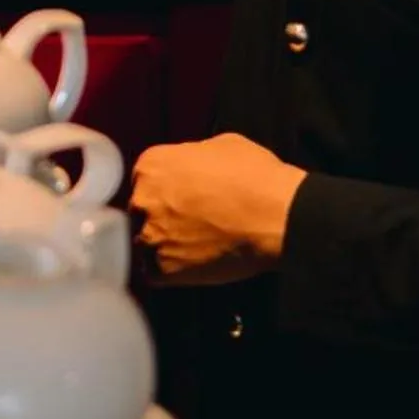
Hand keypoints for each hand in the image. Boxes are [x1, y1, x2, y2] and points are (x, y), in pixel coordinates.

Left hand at [129, 133, 306, 283]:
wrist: (277, 216)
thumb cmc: (255, 178)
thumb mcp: (219, 146)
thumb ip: (192, 157)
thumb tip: (193, 168)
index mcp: (151, 165)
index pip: (145, 180)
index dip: (164, 191)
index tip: (181, 199)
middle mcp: (143, 199)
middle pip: (141, 211)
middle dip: (161, 216)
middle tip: (189, 224)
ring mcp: (152, 235)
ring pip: (146, 242)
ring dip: (164, 245)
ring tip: (192, 247)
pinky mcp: (165, 267)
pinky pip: (156, 273)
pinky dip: (171, 271)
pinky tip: (192, 265)